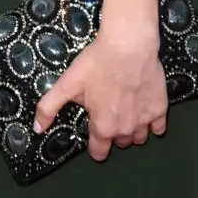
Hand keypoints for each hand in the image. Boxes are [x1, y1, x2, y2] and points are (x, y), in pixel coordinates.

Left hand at [34, 28, 166, 161]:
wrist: (128, 45)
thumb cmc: (96, 63)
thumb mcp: (67, 83)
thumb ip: (49, 107)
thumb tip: (37, 129)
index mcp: (103, 127)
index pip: (99, 153)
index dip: (95, 145)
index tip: (94, 133)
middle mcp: (125, 130)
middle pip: (119, 142)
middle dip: (113, 132)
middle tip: (108, 110)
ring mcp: (145, 121)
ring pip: (138, 137)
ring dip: (131, 129)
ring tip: (125, 109)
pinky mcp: (160, 109)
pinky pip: (158, 127)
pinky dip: (152, 123)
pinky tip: (143, 108)